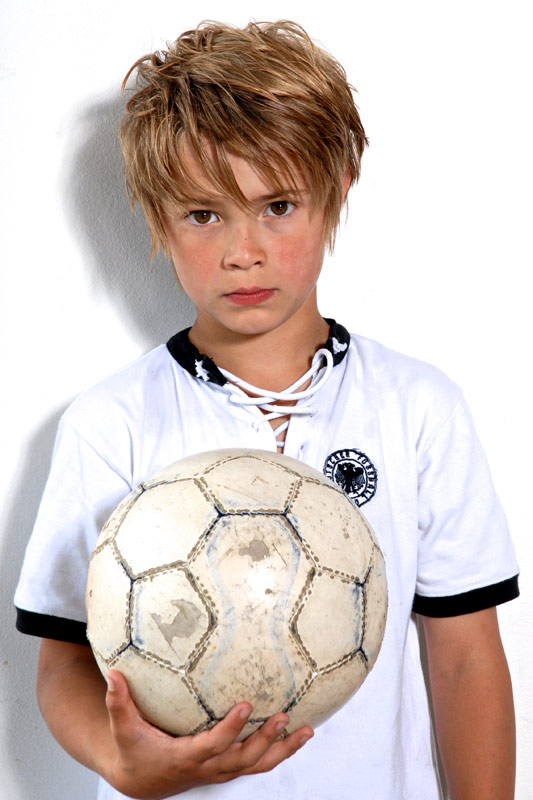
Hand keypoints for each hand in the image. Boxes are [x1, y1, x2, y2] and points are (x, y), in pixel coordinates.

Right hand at [104, 669, 313, 798]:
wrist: (142, 780)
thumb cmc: (133, 749)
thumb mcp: (122, 727)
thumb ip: (118, 702)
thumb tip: (113, 674)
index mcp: (185, 758)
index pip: (213, 746)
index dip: (230, 730)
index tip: (244, 705)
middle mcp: (208, 768)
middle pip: (243, 759)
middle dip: (265, 739)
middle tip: (283, 716)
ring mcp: (221, 770)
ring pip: (257, 765)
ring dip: (283, 749)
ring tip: (307, 731)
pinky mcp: (228, 767)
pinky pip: (258, 762)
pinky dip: (279, 751)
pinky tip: (298, 734)